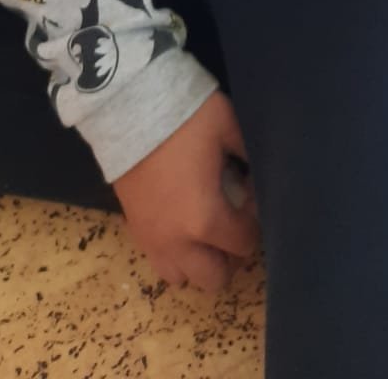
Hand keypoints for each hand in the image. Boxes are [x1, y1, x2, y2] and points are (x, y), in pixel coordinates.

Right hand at [111, 91, 259, 291]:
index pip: (244, 244)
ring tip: (205, 226)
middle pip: (214, 278)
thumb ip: (250, 158)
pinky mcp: (134, 230)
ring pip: (182, 277)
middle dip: (229, 255)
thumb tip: (259, 176)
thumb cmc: (186, 118)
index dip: (255, 222)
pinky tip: (181, 219)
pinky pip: (158, 260)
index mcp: (206, 220)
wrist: (128, 107)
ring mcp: (153, 239)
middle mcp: (178, 242)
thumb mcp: (229, 129)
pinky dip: (175, 252)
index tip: (251, 196)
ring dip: (198, 260)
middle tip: (232, 220)